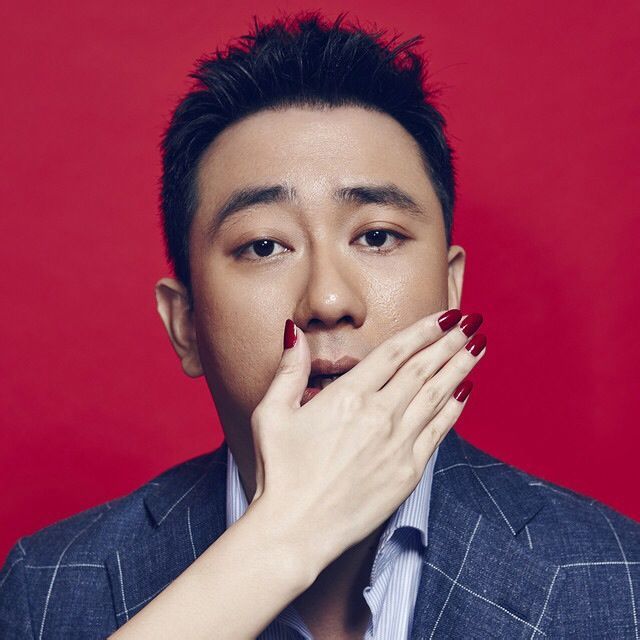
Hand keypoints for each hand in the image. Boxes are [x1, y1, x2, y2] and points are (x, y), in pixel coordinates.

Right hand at [248, 309, 485, 575]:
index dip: (423, 330)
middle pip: (423, 368)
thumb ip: (289, 370)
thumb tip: (294, 332)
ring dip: (460, 367)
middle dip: (450, 341)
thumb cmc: (279, 472)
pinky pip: (438, 431)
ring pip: (437, 395)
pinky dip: (455, 408)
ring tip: (478, 346)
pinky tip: (466, 391)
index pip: (395, 352)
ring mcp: (397, 444)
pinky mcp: (408, 472)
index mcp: (347, 396)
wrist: (295, 530)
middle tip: (472, 321)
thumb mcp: (272, 413)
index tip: (444, 316)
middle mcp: (379, 415)